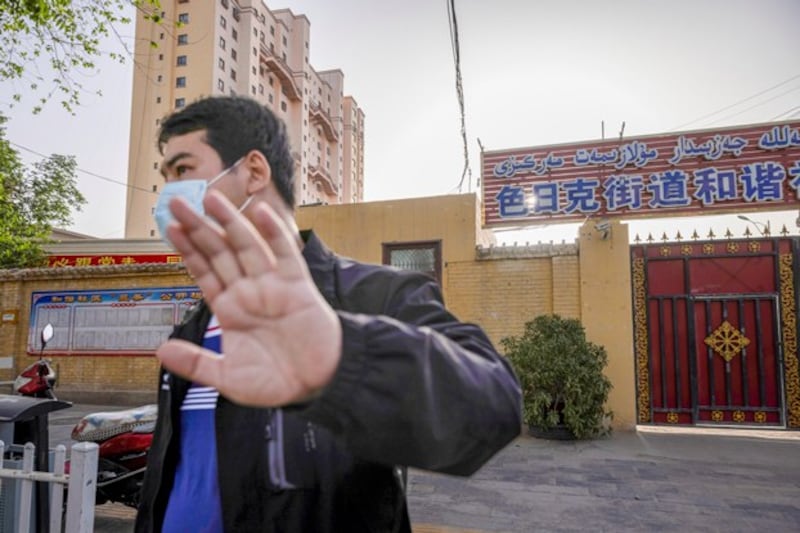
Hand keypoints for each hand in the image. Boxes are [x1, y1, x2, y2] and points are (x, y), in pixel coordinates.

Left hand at [157, 190, 341, 406]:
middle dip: (198, 227)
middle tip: (177, 203)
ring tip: (210, 198)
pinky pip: (284, 254)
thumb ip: (196, 363)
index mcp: (230, 309)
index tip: (170, 229)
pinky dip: (273, 233)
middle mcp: (248, 292)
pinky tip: (259, 213)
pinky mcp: (296, 286)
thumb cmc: (277, 382)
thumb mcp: (227, 378)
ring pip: (246, 246)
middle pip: (219, 252)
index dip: (187, 250)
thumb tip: (162, 351)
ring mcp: (272, 286)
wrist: (317, 385)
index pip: (204, 272)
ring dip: (229, 222)